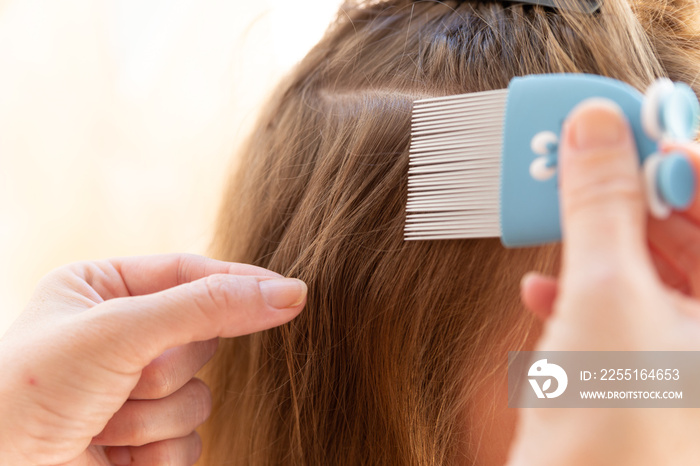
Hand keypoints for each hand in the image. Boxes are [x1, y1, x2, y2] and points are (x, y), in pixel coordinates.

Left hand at [0, 254, 306, 465]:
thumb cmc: (30, 389)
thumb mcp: (120, 329)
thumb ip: (208, 306)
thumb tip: (291, 293)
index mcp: (104, 290)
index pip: (191, 273)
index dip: (238, 283)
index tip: (290, 292)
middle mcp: (122, 338)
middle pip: (204, 336)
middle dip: (171, 364)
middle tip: (125, 376)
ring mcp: (133, 393)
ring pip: (201, 394)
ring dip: (157, 413)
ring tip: (102, 421)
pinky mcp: (143, 444)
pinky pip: (191, 441)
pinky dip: (158, 451)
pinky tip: (113, 454)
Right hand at [508, 99, 699, 464]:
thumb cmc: (613, 428)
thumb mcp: (605, 293)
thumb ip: (601, 202)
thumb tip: (594, 126)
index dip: (684, 152)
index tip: (633, 121)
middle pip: (688, 229)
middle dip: (630, 191)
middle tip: (582, 157)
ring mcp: (684, 353)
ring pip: (648, 266)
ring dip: (597, 238)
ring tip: (554, 213)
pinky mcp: (642, 372)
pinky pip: (621, 308)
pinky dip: (581, 291)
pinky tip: (542, 289)